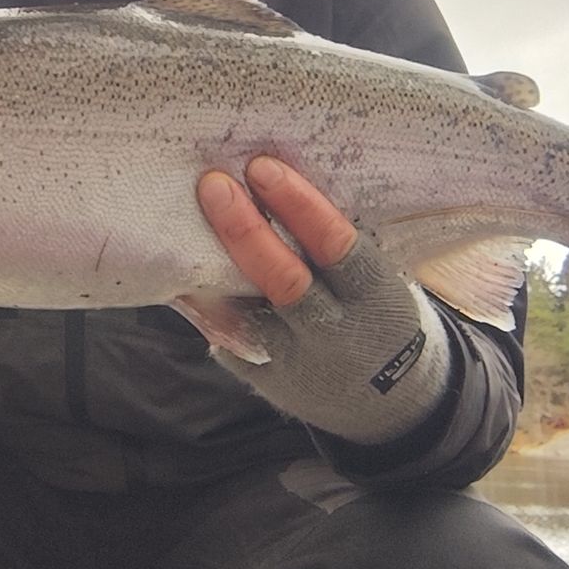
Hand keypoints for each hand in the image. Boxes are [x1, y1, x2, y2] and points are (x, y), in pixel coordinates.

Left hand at [195, 155, 445, 436]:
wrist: (391, 401)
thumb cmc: (376, 314)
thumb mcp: (375, 280)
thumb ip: (331, 247)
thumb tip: (267, 185)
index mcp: (372, 297)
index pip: (335, 245)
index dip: (298, 205)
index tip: (263, 167)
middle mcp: (334, 333)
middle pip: (283, 280)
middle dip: (244, 229)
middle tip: (213, 184)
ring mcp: (296, 363)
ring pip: (241, 312)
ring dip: (207, 266)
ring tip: (181, 221)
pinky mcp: (263, 378)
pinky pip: (224, 332)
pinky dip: (201, 298)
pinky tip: (177, 266)